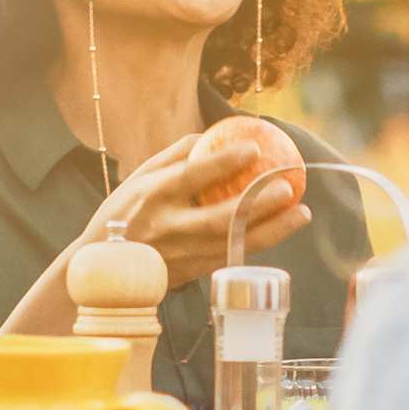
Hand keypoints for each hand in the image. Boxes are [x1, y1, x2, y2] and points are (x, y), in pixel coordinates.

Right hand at [90, 119, 306, 287]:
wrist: (106, 270)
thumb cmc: (125, 213)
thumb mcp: (139, 178)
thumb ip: (174, 156)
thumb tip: (212, 136)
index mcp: (153, 196)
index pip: (191, 176)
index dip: (223, 162)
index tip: (254, 148)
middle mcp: (168, 227)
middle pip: (220, 218)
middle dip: (258, 204)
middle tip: (288, 187)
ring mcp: (183, 254)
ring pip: (234, 243)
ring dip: (273, 230)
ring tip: (302, 213)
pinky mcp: (193, 273)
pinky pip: (233, 256)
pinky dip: (259, 243)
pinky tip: (282, 229)